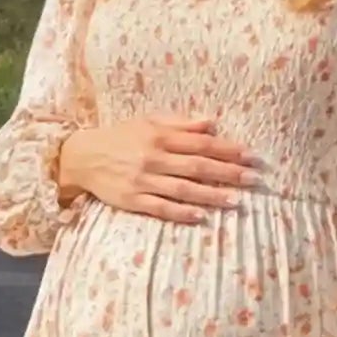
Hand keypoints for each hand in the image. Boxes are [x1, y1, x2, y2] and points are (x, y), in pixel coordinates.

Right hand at [58, 115, 261, 223]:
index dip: (228, 149)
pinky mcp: (133, 200)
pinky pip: (161, 207)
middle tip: (253, 179)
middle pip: (198, 165)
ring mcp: (143, 180)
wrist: (82, 156)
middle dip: (228, 172)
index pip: (202, 143)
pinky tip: (201, 215)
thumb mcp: (149, 122)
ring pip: (183, 188)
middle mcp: (154, 157)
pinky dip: (181, 211)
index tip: (252, 156)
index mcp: (160, 136)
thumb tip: (212, 121)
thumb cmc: (120, 137)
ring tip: (235, 201)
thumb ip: (181, 123)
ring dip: (211, 194)